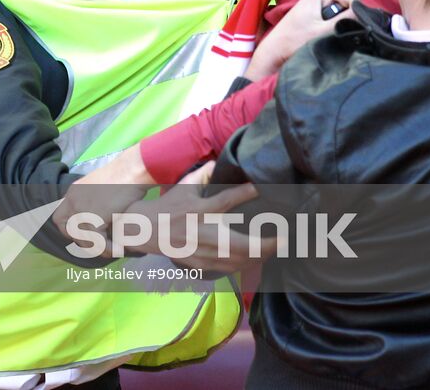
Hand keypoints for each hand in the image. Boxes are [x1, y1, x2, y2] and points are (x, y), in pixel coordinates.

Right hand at [156, 162, 275, 272]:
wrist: (146, 231)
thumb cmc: (169, 206)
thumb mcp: (183, 186)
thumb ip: (204, 175)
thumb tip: (220, 161)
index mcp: (197, 210)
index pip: (223, 201)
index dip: (242, 194)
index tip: (259, 190)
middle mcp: (200, 232)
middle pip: (237, 243)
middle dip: (264, 244)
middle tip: (283, 238)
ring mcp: (200, 251)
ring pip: (236, 260)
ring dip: (259, 256)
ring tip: (274, 249)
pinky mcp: (200, 263)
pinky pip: (228, 268)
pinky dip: (245, 265)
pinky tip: (256, 259)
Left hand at [246, 0, 358, 79]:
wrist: (276, 51)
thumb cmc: (294, 40)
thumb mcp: (323, 30)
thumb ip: (346, 20)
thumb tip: (368, 15)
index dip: (357, 14)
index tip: (350, 28)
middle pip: (350, 4)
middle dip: (348, 19)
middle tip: (335, 32)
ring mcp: (320, 1)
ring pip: (345, 12)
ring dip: (341, 24)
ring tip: (328, 34)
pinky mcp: (319, 11)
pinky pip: (337, 16)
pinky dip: (336, 26)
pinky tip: (326, 34)